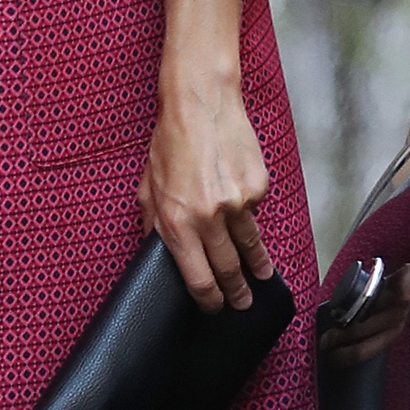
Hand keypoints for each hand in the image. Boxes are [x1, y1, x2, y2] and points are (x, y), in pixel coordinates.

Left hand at [138, 73, 271, 312]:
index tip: (214, 307)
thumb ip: (153, 223)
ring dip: (257, 266)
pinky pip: (255, 209)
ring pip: (251, 246)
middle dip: (236, 292)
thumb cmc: (170, 141)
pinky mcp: (258, 187)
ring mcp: (238, 203)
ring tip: (261, 277)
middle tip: (242, 303)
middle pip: (228, 269)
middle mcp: (209, 217)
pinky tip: (240, 196)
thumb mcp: (148, 185)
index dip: (208, 299)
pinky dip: (250, 210)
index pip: (198, 278)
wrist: (200, 102)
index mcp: (177, 221)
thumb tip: (158, 251)